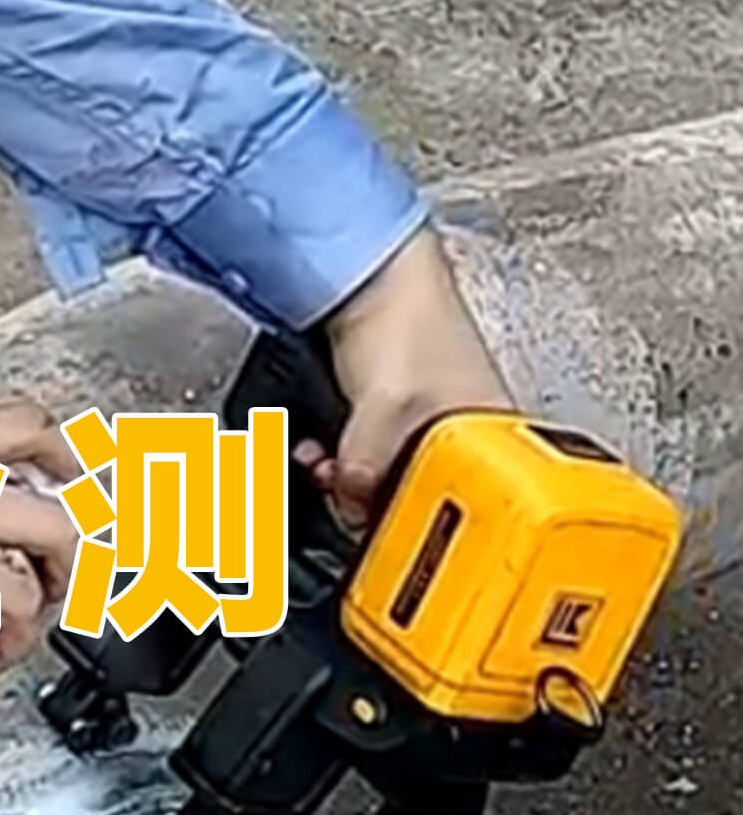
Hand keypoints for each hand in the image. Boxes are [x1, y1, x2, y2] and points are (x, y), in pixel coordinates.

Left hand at [300, 226, 512, 530]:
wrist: (365, 269)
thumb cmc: (402, 321)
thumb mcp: (383, 416)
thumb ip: (367, 475)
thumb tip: (355, 510)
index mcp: (496, 442)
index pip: (472, 516)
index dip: (426, 535)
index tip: (390, 545)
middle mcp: (471, 437)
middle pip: (421, 499)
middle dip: (372, 503)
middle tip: (343, 494)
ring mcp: (432, 421)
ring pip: (387, 476)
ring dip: (346, 480)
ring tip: (323, 464)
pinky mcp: (393, 409)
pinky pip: (365, 452)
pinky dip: (337, 457)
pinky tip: (316, 448)